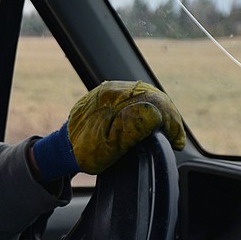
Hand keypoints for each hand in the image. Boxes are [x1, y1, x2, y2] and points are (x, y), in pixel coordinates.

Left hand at [33, 81, 185, 180]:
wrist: (63, 148)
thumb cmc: (84, 150)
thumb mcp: (108, 145)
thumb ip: (131, 129)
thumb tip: (156, 114)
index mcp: (114, 96)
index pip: (154, 102)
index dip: (170, 122)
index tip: (176, 141)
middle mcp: (115, 89)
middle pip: (154, 96)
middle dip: (170, 117)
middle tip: (177, 138)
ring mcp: (114, 92)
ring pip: (149, 97)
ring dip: (163, 114)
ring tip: (172, 132)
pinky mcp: (113, 98)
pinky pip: (140, 99)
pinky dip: (153, 112)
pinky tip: (158, 124)